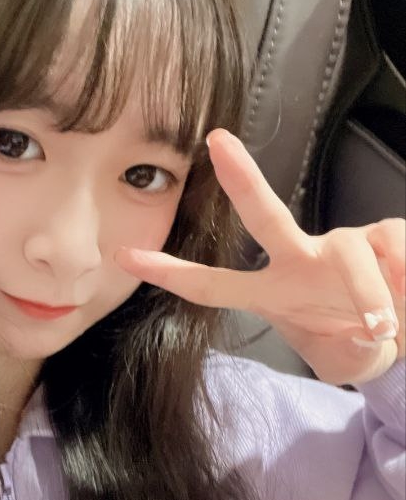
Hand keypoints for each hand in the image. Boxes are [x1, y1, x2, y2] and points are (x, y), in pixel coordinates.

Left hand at [114, 128, 405, 386]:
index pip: (212, 285)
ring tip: (382, 325)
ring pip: (352, 256)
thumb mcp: (337, 357)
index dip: (169, 273)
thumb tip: (369, 334)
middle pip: (265, 216)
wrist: (402, 338)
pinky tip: (403, 298)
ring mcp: (344, 245)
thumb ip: (345, 351)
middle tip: (218, 142)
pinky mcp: (387, 234)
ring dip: (369, 296)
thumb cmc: (355, 341)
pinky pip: (394, 249)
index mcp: (274, 292)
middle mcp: (302, 260)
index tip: (122, 256)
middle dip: (241, 179)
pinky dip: (402, 281)